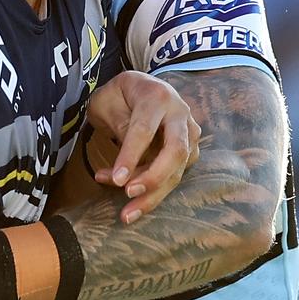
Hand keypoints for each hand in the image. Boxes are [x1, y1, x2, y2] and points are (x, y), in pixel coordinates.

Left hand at [86, 71, 200, 222]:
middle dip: (152, 178)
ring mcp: (190, 131)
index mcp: (156, 96)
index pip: (144, 130)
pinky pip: (176, 174)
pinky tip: (133, 201)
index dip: (130, 156)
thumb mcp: (107, 102)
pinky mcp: (191, 149)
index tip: (116, 181)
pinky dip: (154, 190)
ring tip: (126, 212)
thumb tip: (128, 165)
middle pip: (174, 151)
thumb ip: (119, 126)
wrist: (140, 86)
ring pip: (178, 168)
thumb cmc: (118, 94)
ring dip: (153, 193)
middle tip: (128, 194)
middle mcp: (179, 112)